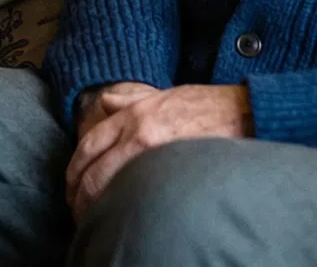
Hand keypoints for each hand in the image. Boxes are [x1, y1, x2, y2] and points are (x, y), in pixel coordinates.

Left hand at [65, 84, 252, 217]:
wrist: (244, 113)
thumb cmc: (207, 105)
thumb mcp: (163, 94)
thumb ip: (130, 101)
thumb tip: (105, 103)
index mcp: (133, 115)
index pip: (88, 146)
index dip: (74, 171)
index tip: (72, 186)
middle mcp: (137, 134)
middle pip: (92, 172)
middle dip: (79, 196)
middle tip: (77, 211)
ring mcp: (154, 155)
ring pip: (109, 187)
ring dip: (95, 208)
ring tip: (93, 221)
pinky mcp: (172, 171)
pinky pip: (137, 195)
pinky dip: (123, 210)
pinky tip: (121, 219)